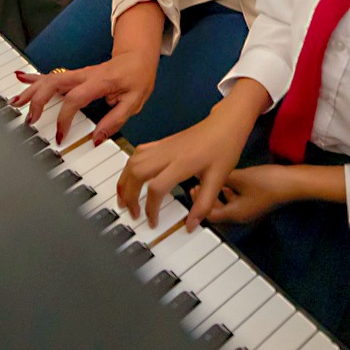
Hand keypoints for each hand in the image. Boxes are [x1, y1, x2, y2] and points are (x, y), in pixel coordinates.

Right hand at [13, 45, 160, 144]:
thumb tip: (96, 138)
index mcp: (99, 82)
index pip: (75, 99)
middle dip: (37, 101)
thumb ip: (115, 120)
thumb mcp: (134, 102)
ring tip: (15, 102)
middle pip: (54, 83)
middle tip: (29, 119)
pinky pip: (51, 75)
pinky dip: (34, 78)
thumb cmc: (136, 78)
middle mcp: (84, 76)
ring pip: (49, 78)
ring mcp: (77, 73)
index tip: (60, 136)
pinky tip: (21, 78)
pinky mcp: (74, 74)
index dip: (64, 119)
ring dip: (31, 90)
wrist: (137, 57)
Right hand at [115, 83, 265, 229]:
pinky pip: (138, 153)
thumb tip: (190, 225)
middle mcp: (167, 153)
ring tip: (124, 198)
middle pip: (136, 173)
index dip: (151, 208)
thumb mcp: (218, 179)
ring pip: (132, 161)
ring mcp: (163, 146)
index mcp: (182, 163)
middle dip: (129, 195)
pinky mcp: (162, 143)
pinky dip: (130, 166)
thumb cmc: (223, 147)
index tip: (153, 221)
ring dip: (124, 180)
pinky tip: (131, 176)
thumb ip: (203, 205)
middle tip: (132, 212)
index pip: (156, 188)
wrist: (225, 124)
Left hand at [202, 165, 298, 225]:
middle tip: (197, 187)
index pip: (210, 215)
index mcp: (235, 214)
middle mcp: (241, 216)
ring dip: (217, 196)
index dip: (198, 204)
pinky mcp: (256, 203)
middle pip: (217, 213)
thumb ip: (222, 178)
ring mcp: (249, 210)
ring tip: (210, 183)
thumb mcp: (239, 177)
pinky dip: (228, 194)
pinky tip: (229, 182)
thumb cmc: (266, 182)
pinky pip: (236, 201)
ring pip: (227, 207)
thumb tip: (205, 175)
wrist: (291, 183)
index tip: (192, 190)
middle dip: (206, 200)